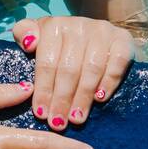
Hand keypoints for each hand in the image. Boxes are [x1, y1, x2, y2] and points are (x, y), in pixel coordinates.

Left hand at [12, 16, 133, 131]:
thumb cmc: (61, 42)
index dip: (43, 90)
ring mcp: (102, 31)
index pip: (46, 62)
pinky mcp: (122, 39)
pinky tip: (100, 99)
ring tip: (76, 118)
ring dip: (83, 97)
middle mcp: (78, 25)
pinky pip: (117, 62)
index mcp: (54, 25)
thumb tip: (29, 44)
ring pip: (91, 68)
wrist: (97, 33)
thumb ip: (25, 33)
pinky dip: (109, 81)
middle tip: (58, 123)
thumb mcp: (39, 34)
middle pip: (69, 68)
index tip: (41, 113)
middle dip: (62, 99)